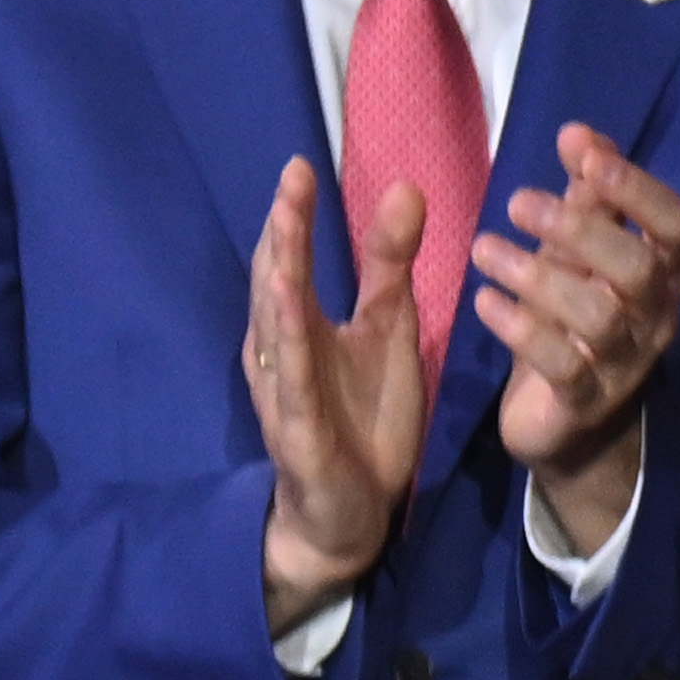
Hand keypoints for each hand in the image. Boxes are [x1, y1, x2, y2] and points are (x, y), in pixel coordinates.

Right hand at [247, 160, 434, 625]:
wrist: (351, 514)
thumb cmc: (362, 419)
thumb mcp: (388, 333)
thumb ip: (390, 267)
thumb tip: (405, 188)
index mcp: (301, 327)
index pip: (292, 260)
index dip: (293, 216)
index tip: (301, 166)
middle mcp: (280, 354)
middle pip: (274, 285)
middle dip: (282, 236)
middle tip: (291, 183)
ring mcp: (285, 396)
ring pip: (276, 335)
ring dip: (278, 287)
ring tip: (282, 240)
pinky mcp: (300, 437)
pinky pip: (293, 395)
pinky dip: (289, 362)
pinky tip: (289, 332)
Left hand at [473, 123, 679, 552]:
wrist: (569, 423)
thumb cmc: (574, 319)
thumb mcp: (581, 255)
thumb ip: (588, 196)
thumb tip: (578, 132)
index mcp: (666, 273)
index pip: (674, 224)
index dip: (636, 188)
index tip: (584, 153)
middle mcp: (657, 317)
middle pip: (639, 269)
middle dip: (580, 229)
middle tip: (515, 202)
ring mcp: (627, 364)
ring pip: (598, 316)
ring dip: (537, 276)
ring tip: (484, 249)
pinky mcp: (586, 403)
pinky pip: (562, 365)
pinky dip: (520, 329)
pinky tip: (485, 302)